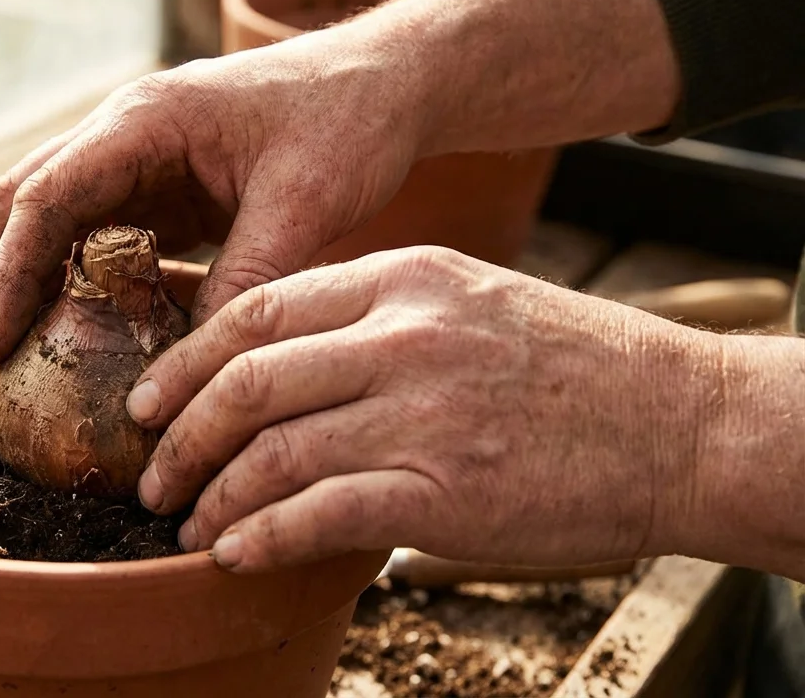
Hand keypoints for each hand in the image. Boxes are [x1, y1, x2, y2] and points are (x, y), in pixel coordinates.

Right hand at [0, 27, 433, 385]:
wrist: (386, 84)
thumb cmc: (349, 123)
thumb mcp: (304, 205)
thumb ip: (246, 278)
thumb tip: (192, 369)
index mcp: (144, 120)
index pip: (43, 198)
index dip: (5, 276)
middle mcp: (123, 132)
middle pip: (20, 204)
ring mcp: (135, 157)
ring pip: (47, 219)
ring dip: (20, 284)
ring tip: (6, 361)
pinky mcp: (157, 186)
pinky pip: (92, 235)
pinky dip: (68, 283)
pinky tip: (68, 338)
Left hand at [130, 246, 725, 573]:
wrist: (682, 424)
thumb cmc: (571, 369)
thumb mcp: (470, 301)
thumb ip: (377, 319)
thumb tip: (280, 365)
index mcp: (405, 277)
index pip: (258, 309)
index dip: (186, 358)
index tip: (148, 399)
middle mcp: (405, 336)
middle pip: (248, 378)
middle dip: (179, 432)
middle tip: (150, 472)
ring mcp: (424, 412)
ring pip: (272, 450)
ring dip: (212, 494)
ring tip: (186, 524)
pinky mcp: (444, 491)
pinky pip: (318, 513)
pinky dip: (261, 535)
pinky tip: (233, 552)